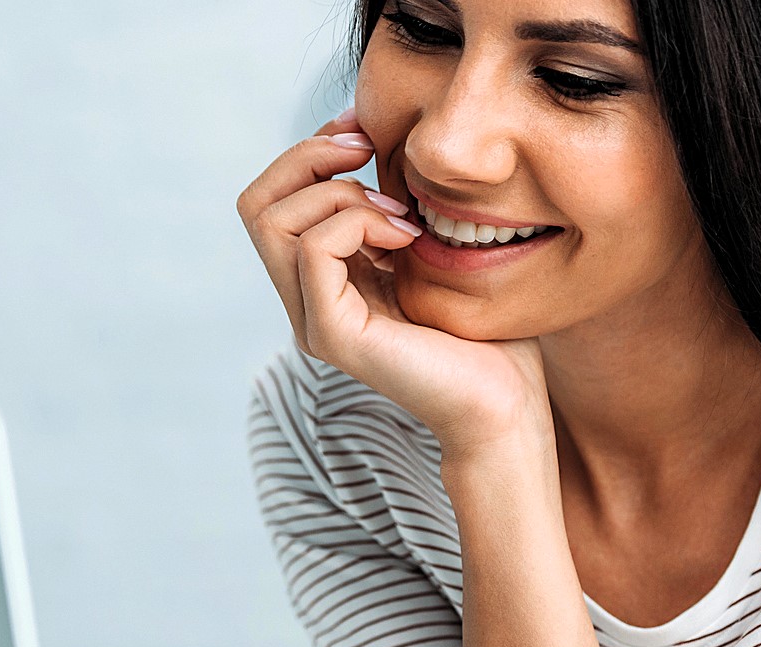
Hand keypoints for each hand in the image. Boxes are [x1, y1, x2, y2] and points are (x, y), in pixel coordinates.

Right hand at [235, 109, 553, 455]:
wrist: (504, 401)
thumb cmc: (482, 330)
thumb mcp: (426, 247)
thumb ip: (387, 207)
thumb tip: (362, 135)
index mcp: (323, 283)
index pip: (273, 200)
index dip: (311, 151)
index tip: (364, 131)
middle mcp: (306, 304)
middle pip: (256, 205)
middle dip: (309, 159)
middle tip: (369, 154)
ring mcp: (314, 322)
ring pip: (273, 221)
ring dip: (340, 194)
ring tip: (400, 217)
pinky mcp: (334, 335)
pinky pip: (315, 250)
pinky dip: (357, 223)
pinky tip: (405, 239)